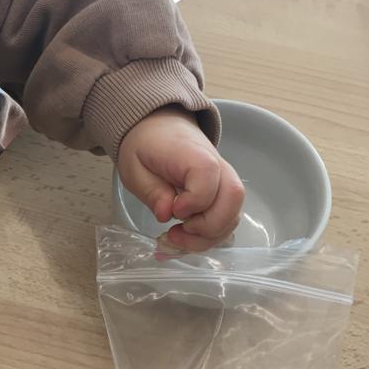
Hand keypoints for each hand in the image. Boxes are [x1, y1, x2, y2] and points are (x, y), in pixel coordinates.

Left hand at [118, 107, 243, 251]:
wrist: (160, 129)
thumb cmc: (147, 147)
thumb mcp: (135, 167)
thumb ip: (151, 190)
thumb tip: (166, 213)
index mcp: (193, 153)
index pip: (208, 177)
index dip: (194, 201)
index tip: (174, 211)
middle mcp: (218, 166)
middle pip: (232, 198)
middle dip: (207, 227)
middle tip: (177, 232)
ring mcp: (224, 181)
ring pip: (234, 213)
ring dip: (208, 237)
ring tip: (178, 238)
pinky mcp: (222, 195)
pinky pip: (226, 219)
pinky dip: (210, 236)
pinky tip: (187, 237)